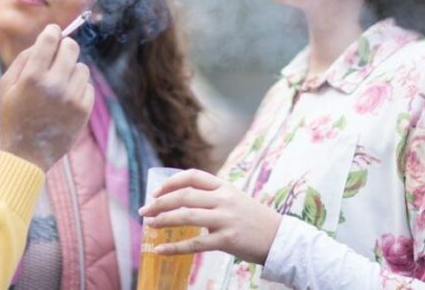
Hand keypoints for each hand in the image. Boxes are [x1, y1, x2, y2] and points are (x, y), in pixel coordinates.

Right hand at [0, 24, 93, 171]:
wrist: (25, 153)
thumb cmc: (13, 115)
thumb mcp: (7, 84)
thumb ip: (25, 58)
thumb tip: (47, 39)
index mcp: (33, 76)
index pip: (51, 39)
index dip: (53, 32)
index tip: (54, 32)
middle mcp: (54, 84)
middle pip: (71, 48)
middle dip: (65, 47)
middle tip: (58, 54)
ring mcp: (72, 97)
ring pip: (82, 67)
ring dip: (71, 70)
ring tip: (59, 84)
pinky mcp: (84, 109)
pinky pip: (88, 86)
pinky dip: (78, 89)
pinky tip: (65, 99)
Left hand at [138, 169, 281, 264]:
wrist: (280, 239)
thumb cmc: (253, 219)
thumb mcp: (235, 199)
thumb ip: (212, 196)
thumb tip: (182, 200)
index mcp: (225, 186)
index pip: (192, 176)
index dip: (171, 182)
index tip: (156, 192)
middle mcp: (224, 199)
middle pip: (184, 195)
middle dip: (160, 202)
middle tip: (144, 211)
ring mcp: (226, 219)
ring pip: (186, 216)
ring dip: (163, 220)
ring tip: (149, 225)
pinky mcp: (227, 240)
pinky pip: (195, 243)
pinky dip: (174, 247)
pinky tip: (160, 250)